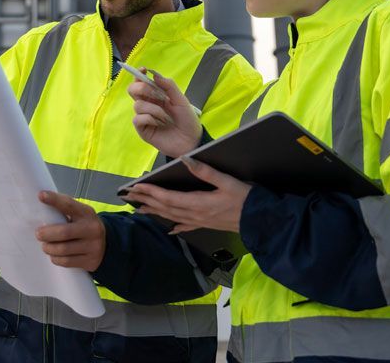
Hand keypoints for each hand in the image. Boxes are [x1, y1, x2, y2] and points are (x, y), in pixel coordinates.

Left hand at [35, 191, 105, 270]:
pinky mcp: (90, 261)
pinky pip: (66, 262)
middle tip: (38, 234)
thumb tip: (41, 208)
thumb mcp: (79, 214)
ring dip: (49, 248)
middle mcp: (92, 229)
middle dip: (46, 234)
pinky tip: (54, 255)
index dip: (54, 200)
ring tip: (45, 246)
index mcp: (87, 213)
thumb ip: (64, 211)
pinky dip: (56, 258)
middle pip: (64, 232)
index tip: (41, 196)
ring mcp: (93, 246)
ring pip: (63, 249)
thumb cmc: (84, 226)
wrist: (106, 245)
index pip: (69, 205)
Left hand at [124, 158, 250, 233]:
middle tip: (128, 196)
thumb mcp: (227, 181)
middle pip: (165, 208)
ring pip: (172, 216)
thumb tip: (186, 160)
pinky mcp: (208, 224)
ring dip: (155, 212)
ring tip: (139, 208)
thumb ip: (205, 171)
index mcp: (198, 203)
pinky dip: (176, 226)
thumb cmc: (246, 199)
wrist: (261, 220)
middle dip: (146, 201)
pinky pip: (187, 226)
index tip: (136, 186)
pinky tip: (170, 229)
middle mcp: (196, 214)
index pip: (168, 197)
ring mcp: (201, 221)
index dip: (150, 192)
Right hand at [127, 70, 201, 157]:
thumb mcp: (181, 100)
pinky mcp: (142, 129)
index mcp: (156, 95)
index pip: (141, 82)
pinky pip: (138, 118)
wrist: (191, 140)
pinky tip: (159, 124)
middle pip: (132, 90)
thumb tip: (154, 74)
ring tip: (166, 117)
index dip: (139, 74)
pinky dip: (149, 118)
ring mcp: (144, 117)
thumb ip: (169, 86)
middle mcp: (148, 104)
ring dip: (154, 109)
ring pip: (137, 105)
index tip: (143, 70)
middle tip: (156, 94)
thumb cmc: (187, 120)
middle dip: (142, 88)